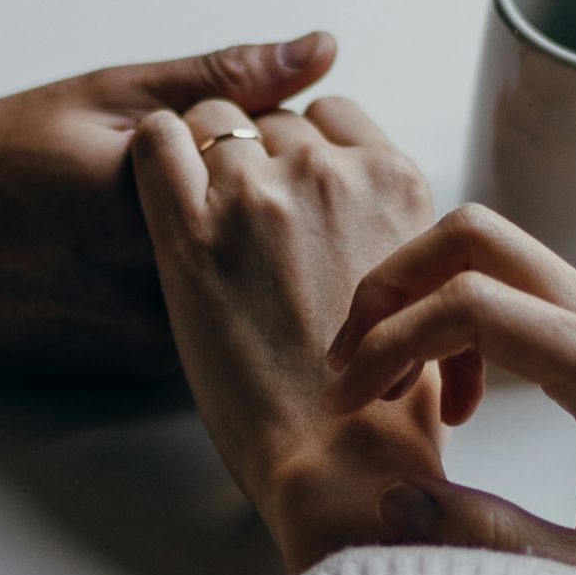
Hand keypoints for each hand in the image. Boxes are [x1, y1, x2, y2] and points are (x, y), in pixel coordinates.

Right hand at [0, 33, 337, 373]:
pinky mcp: (150, 371)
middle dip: (276, 197)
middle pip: (285, 236)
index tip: (235, 124)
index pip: (291, 167)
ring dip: (252, 250)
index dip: (278, 138)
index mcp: (166, 205)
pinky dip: (218, 290)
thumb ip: (220, 78)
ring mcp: (163, 338)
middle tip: (214, 166)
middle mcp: (172, 286)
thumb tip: (320, 49)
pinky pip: (220, 322)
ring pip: (257, 287)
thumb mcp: (104, 96)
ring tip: (157, 218)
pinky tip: (150, 259)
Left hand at [130, 96, 442, 573]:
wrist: (339, 460)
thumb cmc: (385, 400)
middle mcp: (331, 173)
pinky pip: (156, 139)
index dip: (304, 145)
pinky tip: (157, 191)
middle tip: (241, 220)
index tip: (289, 186)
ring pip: (213, 119)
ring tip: (199, 215)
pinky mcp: (191, 230)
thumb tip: (366, 215)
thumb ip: (392, 229)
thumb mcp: (422, 287)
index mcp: (395, 182)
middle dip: (254, 156)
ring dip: (202, 156)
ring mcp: (259, 194)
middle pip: (272, 119)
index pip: (334, 114)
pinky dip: (154, 152)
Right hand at [323, 204, 575, 574]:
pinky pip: (517, 289)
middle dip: (391, 287)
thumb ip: (496, 543)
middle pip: (476, 236)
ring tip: (391, 389)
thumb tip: (392, 503)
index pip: (473, 304)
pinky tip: (459, 403)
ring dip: (421, 301)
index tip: (349, 403)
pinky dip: (460, 321)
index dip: (390, 341)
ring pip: (492, 251)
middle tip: (351, 371)